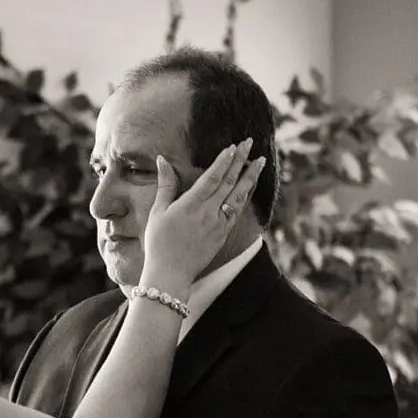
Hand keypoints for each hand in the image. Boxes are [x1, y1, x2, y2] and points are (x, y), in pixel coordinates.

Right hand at [144, 138, 264, 283]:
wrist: (170, 274)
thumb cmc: (159, 243)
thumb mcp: (157, 212)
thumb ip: (165, 185)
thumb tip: (162, 160)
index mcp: (191, 205)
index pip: (212, 177)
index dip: (224, 160)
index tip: (233, 146)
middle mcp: (208, 213)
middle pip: (229, 182)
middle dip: (240, 161)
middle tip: (249, 143)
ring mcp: (218, 225)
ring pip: (238, 196)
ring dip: (250, 177)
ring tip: (260, 162)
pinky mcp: (222, 235)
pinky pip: (237, 211)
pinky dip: (244, 197)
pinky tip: (248, 188)